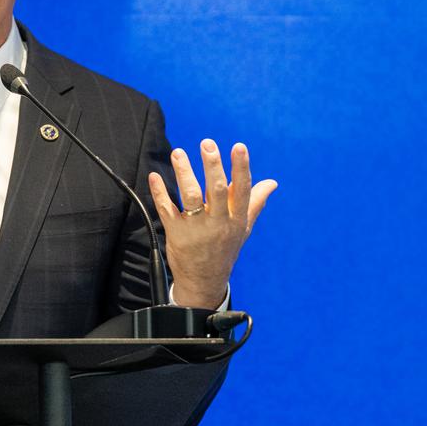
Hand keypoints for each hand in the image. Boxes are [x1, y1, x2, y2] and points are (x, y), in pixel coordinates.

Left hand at [146, 140, 276, 308]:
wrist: (204, 281)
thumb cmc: (225, 249)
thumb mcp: (243, 228)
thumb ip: (255, 203)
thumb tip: (271, 182)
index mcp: (236, 219)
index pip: (243, 190)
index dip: (241, 168)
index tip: (239, 146)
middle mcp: (218, 223)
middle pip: (217, 190)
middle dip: (212, 166)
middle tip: (207, 144)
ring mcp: (196, 229)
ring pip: (190, 197)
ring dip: (183, 173)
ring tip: (178, 153)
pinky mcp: (176, 233)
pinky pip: (166, 210)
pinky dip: (159, 192)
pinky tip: (155, 176)